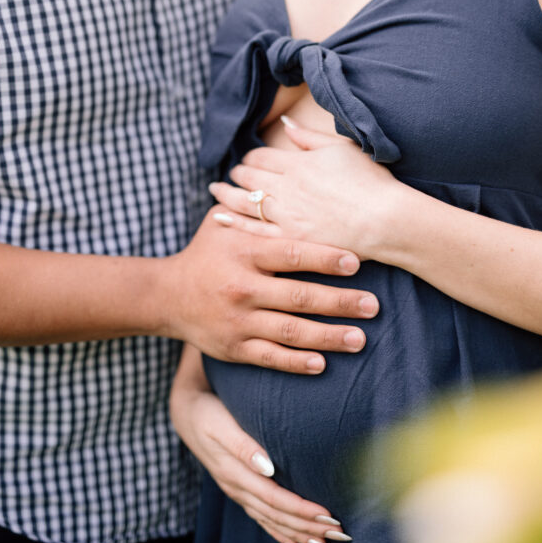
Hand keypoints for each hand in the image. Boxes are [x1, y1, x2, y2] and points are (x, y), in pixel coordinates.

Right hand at [161, 208, 378, 374]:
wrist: (167, 295)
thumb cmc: (207, 251)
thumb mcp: (223, 222)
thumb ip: (254, 209)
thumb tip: (285, 179)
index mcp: (243, 253)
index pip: (291, 254)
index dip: (325, 258)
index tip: (357, 262)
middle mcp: (241, 288)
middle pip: (298, 297)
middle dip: (340, 302)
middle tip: (373, 306)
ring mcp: (237, 321)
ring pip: (290, 332)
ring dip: (328, 337)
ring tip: (360, 338)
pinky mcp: (233, 348)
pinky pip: (270, 358)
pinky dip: (297, 363)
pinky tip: (323, 364)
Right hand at [170, 348, 350, 542]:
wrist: (185, 410)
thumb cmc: (207, 411)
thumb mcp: (220, 423)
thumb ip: (243, 445)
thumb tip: (268, 467)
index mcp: (234, 472)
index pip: (274, 499)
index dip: (301, 509)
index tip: (328, 514)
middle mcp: (236, 487)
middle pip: (276, 515)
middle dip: (308, 527)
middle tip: (340, 532)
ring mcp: (237, 491)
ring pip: (270, 520)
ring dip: (299, 533)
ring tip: (327, 542)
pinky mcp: (238, 488)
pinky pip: (261, 518)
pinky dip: (280, 532)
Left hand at [208, 118, 401, 259]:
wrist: (387, 219)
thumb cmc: (371, 181)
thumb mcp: (342, 148)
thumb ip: (308, 137)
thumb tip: (284, 124)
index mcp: (298, 163)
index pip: (261, 156)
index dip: (252, 156)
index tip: (250, 159)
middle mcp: (287, 187)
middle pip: (250, 176)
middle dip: (238, 173)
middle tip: (232, 173)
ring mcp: (287, 215)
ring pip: (246, 201)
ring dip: (227, 193)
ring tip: (215, 189)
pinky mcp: (290, 239)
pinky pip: (254, 230)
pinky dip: (232, 222)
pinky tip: (218, 216)